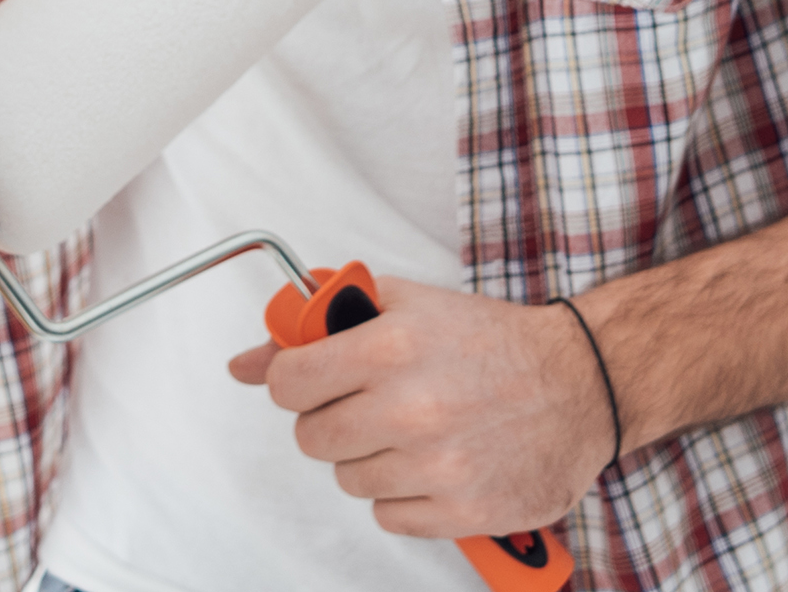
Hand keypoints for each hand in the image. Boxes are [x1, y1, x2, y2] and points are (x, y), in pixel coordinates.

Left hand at [228, 276, 610, 538]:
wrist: (579, 382)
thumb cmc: (484, 340)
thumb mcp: (397, 305)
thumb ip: (314, 327)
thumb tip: (244, 363)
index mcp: (388, 347)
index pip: (286, 383)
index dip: (292, 381)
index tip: (310, 381)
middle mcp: (411, 409)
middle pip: (311, 437)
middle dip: (328, 419)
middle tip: (364, 406)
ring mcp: (439, 467)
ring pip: (348, 479)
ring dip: (368, 458)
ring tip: (407, 431)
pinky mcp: (467, 512)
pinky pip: (390, 517)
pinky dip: (402, 496)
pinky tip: (431, 464)